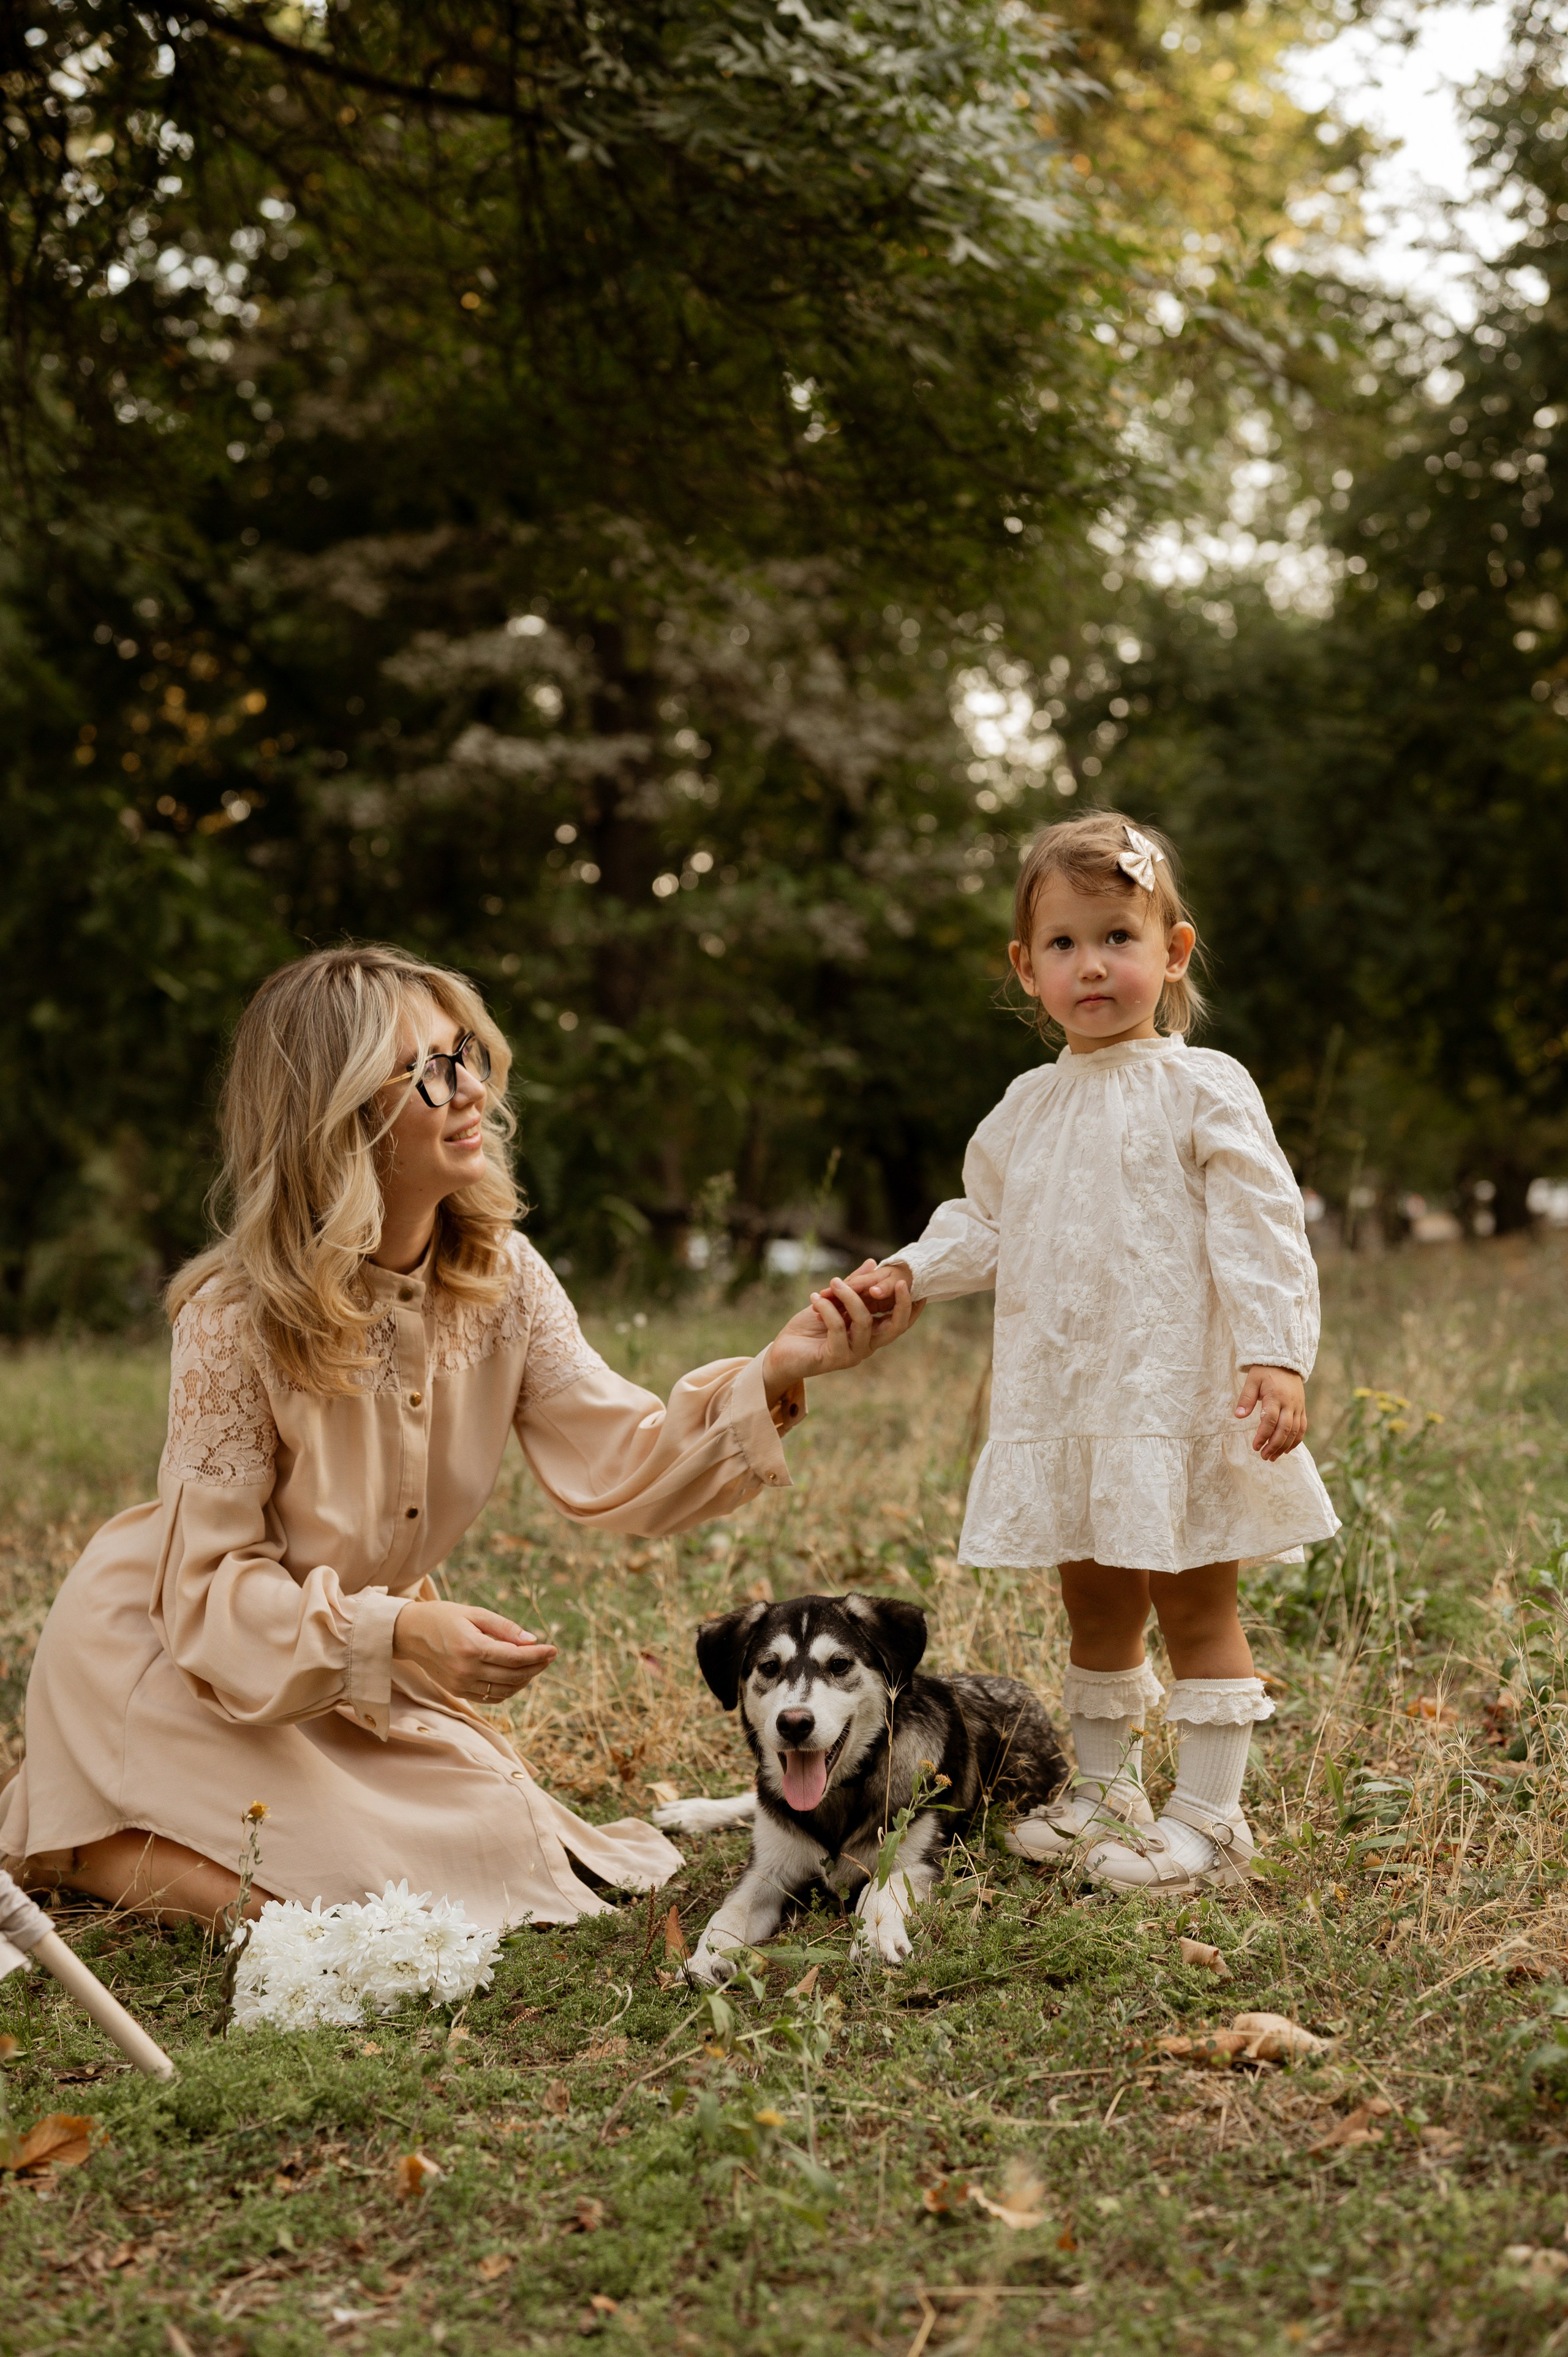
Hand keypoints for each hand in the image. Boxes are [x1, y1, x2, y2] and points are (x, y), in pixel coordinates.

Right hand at [392, 1601, 556, 1702]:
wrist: (409, 1633)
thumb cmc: (443, 1617)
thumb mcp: (474, 1613)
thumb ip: (504, 1628)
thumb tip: (532, 1641)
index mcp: (472, 1648)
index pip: (515, 1658)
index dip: (538, 1655)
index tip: (554, 1649)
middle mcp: (466, 1671)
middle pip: (513, 1676)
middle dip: (536, 1667)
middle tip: (549, 1656)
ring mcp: (461, 1684)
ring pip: (505, 1691)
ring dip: (524, 1680)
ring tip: (535, 1666)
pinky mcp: (457, 1692)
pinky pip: (491, 1697)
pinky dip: (508, 1690)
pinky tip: (516, 1677)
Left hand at [761, 1267, 921, 1397]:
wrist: (782, 1354)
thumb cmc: (808, 1328)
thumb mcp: (833, 1302)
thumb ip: (854, 1286)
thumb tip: (872, 1263)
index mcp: (870, 1334)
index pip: (898, 1322)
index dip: (911, 1306)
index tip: (919, 1285)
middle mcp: (866, 1346)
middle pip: (895, 1328)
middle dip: (900, 1304)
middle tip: (900, 1282)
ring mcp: (852, 1354)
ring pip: (863, 1322)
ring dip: (850, 1297)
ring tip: (834, 1282)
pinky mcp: (834, 1358)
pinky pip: (838, 1328)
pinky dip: (828, 1309)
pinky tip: (815, 1298)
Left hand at [1234, 1366, 1306, 1459]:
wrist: (1285, 1361)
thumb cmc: (1265, 1371)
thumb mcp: (1252, 1380)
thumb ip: (1246, 1398)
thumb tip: (1238, 1416)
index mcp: (1275, 1396)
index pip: (1269, 1420)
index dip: (1262, 1435)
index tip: (1254, 1446)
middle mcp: (1289, 1403)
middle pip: (1284, 1429)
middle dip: (1273, 1445)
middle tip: (1263, 1456)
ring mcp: (1298, 1407)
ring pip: (1294, 1431)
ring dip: (1284, 1446)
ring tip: (1272, 1457)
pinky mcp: (1302, 1409)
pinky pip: (1302, 1428)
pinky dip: (1296, 1441)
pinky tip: (1286, 1450)